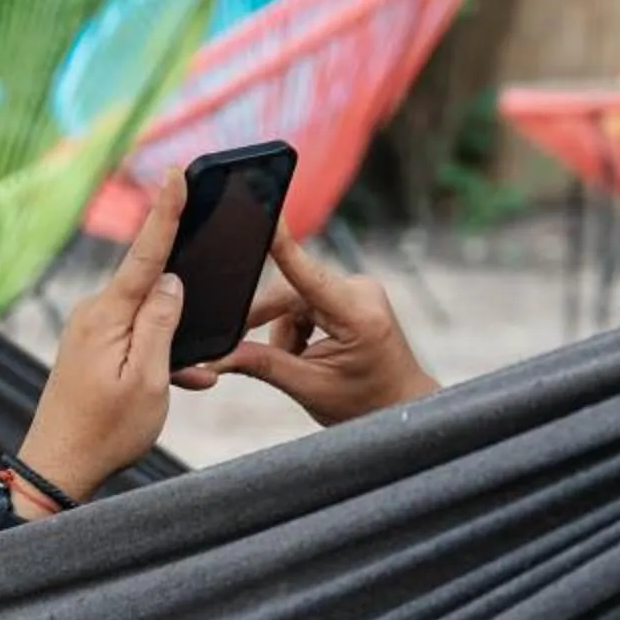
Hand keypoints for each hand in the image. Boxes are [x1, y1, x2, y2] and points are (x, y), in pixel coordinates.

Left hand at [18, 172, 187, 503]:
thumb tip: (171, 281)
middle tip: (191, 332)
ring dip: (174, 344)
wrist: (56, 469)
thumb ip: (162, 323)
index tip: (175, 173)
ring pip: (147, 319)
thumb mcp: (148, 379)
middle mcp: (93, 314)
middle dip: (182, 303)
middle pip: (150, 287)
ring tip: (188, 381)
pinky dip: (160, 359)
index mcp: (108, 315)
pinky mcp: (89, 349)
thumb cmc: (106, 431)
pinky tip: (180, 383)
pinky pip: (135, 340)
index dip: (166, 212)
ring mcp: (88, 331)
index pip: (145, 253)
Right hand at [176, 228, 437, 424]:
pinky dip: (298, 328)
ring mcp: (358, 288)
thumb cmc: (364, 404)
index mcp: (357, 314)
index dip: (281, 242)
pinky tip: (312, 353)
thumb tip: (218, 357)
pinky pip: (306, 301)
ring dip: (287, 333)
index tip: (266, 212)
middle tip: (275, 364)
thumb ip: (262, 366)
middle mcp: (360, 290)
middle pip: (289, 293)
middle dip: (273, 329)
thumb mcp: (309, 389)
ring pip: (294, 300)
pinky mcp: (352, 293)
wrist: (401, 407)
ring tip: (305, 366)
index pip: (307, 273)